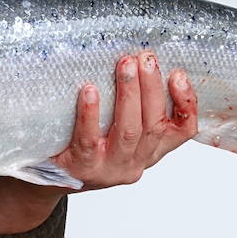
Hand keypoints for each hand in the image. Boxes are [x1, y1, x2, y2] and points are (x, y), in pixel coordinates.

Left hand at [54, 49, 198, 190]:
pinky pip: (89, 139)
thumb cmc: (87, 144)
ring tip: (126, 65)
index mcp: (150, 151)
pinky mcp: (83, 168)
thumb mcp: (118, 130)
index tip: (178, 74)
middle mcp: (135, 162)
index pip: (182, 131)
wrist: (50, 178)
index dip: (186, 104)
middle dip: (152, 88)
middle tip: (146, 58)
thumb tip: (141, 60)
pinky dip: (91, 114)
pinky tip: (90, 91)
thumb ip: (134, 107)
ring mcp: (109, 169)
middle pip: (154, 125)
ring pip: (128, 131)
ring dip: (129, 94)